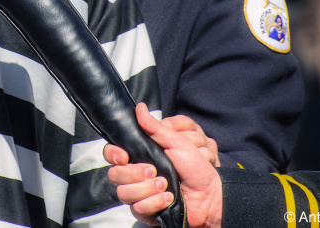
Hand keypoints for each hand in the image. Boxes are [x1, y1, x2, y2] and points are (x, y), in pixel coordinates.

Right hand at [103, 103, 222, 227]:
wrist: (208, 192)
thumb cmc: (194, 165)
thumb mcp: (176, 141)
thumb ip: (155, 127)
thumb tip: (139, 108)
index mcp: (139, 156)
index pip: (112, 154)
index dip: (113, 154)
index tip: (124, 156)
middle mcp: (135, 175)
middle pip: (114, 174)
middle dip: (135, 173)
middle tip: (153, 171)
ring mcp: (139, 193)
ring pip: (124, 193)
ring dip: (147, 189)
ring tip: (166, 185)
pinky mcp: (146, 210)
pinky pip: (137, 208)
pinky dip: (155, 203)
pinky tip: (168, 198)